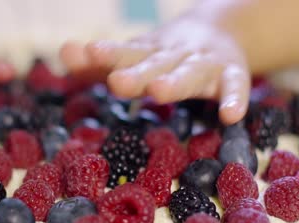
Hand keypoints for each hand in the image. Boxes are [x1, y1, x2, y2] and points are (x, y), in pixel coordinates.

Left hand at [60, 18, 249, 124]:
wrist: (220, 31)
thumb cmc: (164, 54)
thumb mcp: (134, 55)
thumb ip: (99, 62)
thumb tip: (64, 53)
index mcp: (147, 52)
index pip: (125, 53)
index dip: (107, 54)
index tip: (86, 53)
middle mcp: (172, 56)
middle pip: (153, 64)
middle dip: (136, 73)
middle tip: (116, 82)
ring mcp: (203, 64)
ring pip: (190, 73)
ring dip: (176, 81)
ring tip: (160, 91)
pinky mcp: (231, 74)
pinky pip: (235, 86)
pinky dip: (233, 99)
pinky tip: (229, 116)